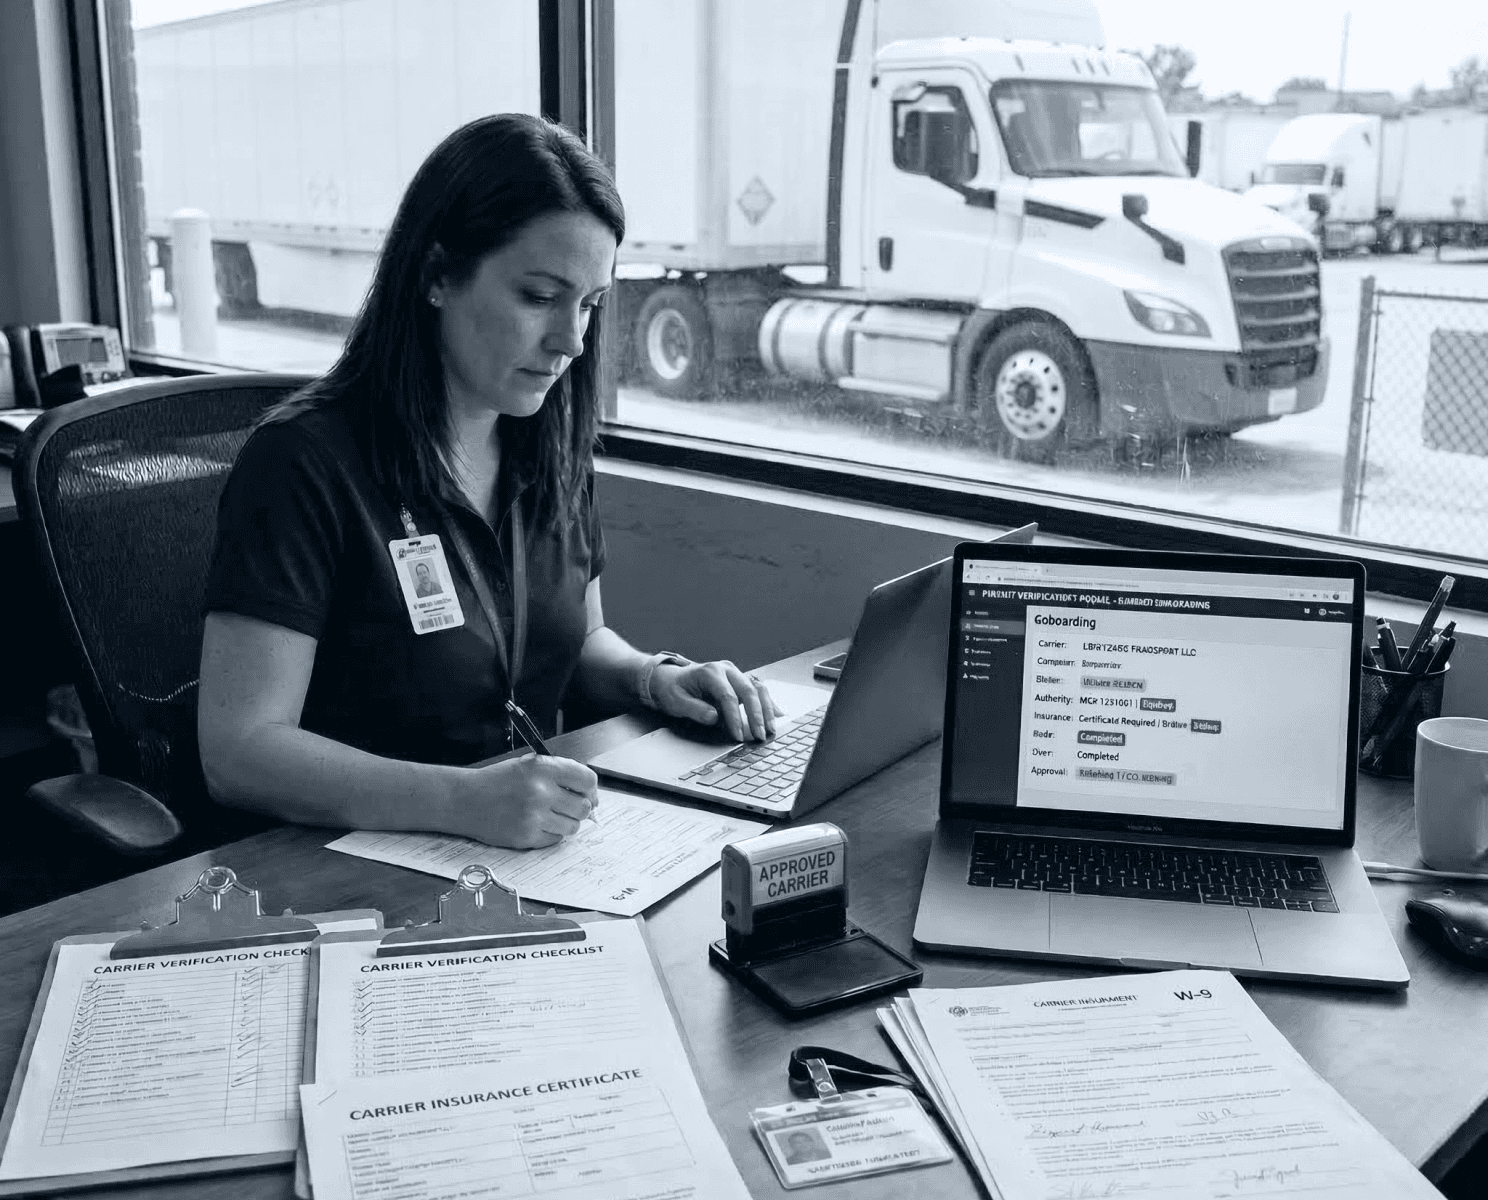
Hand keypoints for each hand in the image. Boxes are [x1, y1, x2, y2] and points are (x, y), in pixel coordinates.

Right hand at [452, 754, 598, 848]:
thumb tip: (589, 794)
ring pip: (572, 827)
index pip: (587, 780)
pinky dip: (550, 834)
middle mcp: (541, 791)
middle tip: (567, 807)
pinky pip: (555, 840)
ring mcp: (534, 816)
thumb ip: (558, 774)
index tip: (589, 795)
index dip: (591, 789)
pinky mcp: (526, 836)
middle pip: (583, 807)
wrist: (464, 799)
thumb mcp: (528, 765)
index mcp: (543, 768)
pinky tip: (536, 824)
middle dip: (579, 808)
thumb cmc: (496, 782)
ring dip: (565, 823)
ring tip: (549, 816)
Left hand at [651, 660, 782, 740]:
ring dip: (766, 709)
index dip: (734, 717)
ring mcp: (735, 673)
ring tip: (769, 729)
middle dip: (756, 715)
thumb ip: (695, 709)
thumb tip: (714, 717)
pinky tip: (777, 716)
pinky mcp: (740, 681)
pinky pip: (759, 690)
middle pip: (747, 690)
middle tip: (759, 735)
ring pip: (758, 688)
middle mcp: (726, 669)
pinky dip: (768, 703)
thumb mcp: (676, 701)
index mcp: (710, 672)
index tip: (738, 735)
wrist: (672, 679)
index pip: (727, 696)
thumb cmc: (674, 690)